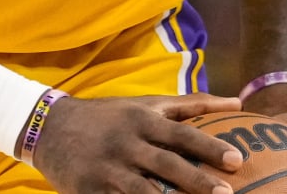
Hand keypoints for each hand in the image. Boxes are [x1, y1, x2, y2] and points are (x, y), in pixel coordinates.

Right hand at [29, 92, 244, 193]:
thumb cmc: (108, 116)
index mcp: (141, 120)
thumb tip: (237, 102)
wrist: (49, 128)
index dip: (209, 147)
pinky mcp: (91, 192)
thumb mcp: (145, 103)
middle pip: (166, 164)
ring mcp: (108, 170)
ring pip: (144, 192)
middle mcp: (126, 143)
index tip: (237, 160)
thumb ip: (191, 104)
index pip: (181, 134)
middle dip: (197, 181)